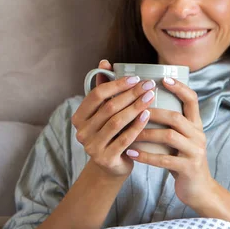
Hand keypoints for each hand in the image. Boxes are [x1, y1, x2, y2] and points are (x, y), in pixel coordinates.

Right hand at [71, 59, 155, 178]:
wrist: (112, 166)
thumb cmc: (110, 133)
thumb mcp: (105, 112)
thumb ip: (104, 88)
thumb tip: (105, 62)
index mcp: (78, 117)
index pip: (96, 95)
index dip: (116, 85)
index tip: (136, 78)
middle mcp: (81, 132)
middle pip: (108, 108)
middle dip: (130, 94)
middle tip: (148, 85)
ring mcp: (92, 147)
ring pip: (116, 122)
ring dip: (135, 107)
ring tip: (151, 97)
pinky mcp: (105, 159)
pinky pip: (124, 139)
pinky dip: (137, 125)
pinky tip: (148, 115)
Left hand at [126, 76, 217, 209]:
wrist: (199, 190)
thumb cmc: (182, 160)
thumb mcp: (181, 139)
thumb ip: (169, 124)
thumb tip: (146, 104)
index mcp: (196, 125)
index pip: (192, 100)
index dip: (180, 88)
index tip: (163, 79)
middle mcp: (198, 135)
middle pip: (176, 116)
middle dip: (153, 111)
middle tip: (133, 108)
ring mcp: (195, 152)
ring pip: (169, 136)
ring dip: (146, 133)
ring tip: (128, 132)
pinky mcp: (188, 168)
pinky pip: (164, 159)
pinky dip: (146, 156)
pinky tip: (131, 153)